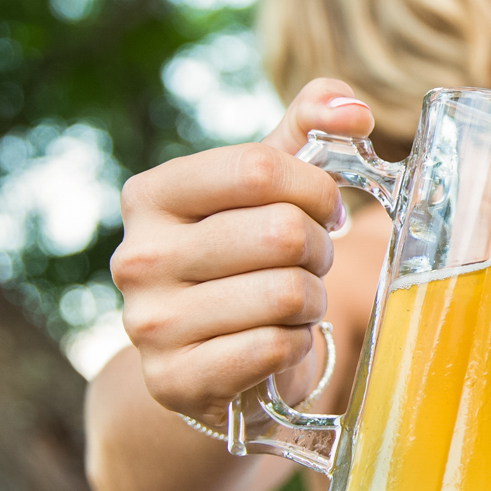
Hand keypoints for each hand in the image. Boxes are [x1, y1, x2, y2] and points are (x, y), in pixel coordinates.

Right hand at [111, 79, 374, 426]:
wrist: (210, 361)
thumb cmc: (247, 259)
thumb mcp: (268, 187)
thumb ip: (307, 129)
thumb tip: (352, 109)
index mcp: (152, 196)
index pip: (258, 168)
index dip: (314, 188)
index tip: (324, 208)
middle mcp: (138, 257)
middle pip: (281, 232)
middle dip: (319, 249)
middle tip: (310, 263)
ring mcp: (149, 325)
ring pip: (286, 293)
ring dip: (312, 300)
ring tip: (294, 303)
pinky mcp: (174, 381)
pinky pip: (274, 348)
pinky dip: (296, 345)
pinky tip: (277, 342)